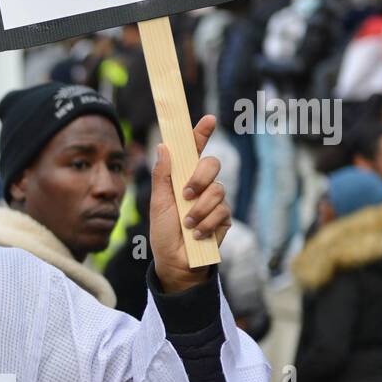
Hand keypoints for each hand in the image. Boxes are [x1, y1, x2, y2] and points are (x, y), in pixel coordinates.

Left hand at [149, 115, 231, 292]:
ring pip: (218, 190)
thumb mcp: (158, 203)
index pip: (193, 151)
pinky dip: (207, 223)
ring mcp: (214, 201)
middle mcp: (200, 185)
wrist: (176, 262)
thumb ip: (162, 175)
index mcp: (182, 178)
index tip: (208, 119)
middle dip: (200, 178)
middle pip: (212, 164)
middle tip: (186, 195)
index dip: (201, 133)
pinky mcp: (224, 218)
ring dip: (199, 209)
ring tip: (187, 225)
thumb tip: (163, 145)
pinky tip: (197, 234)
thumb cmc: (164, 233)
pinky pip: (222, 210)